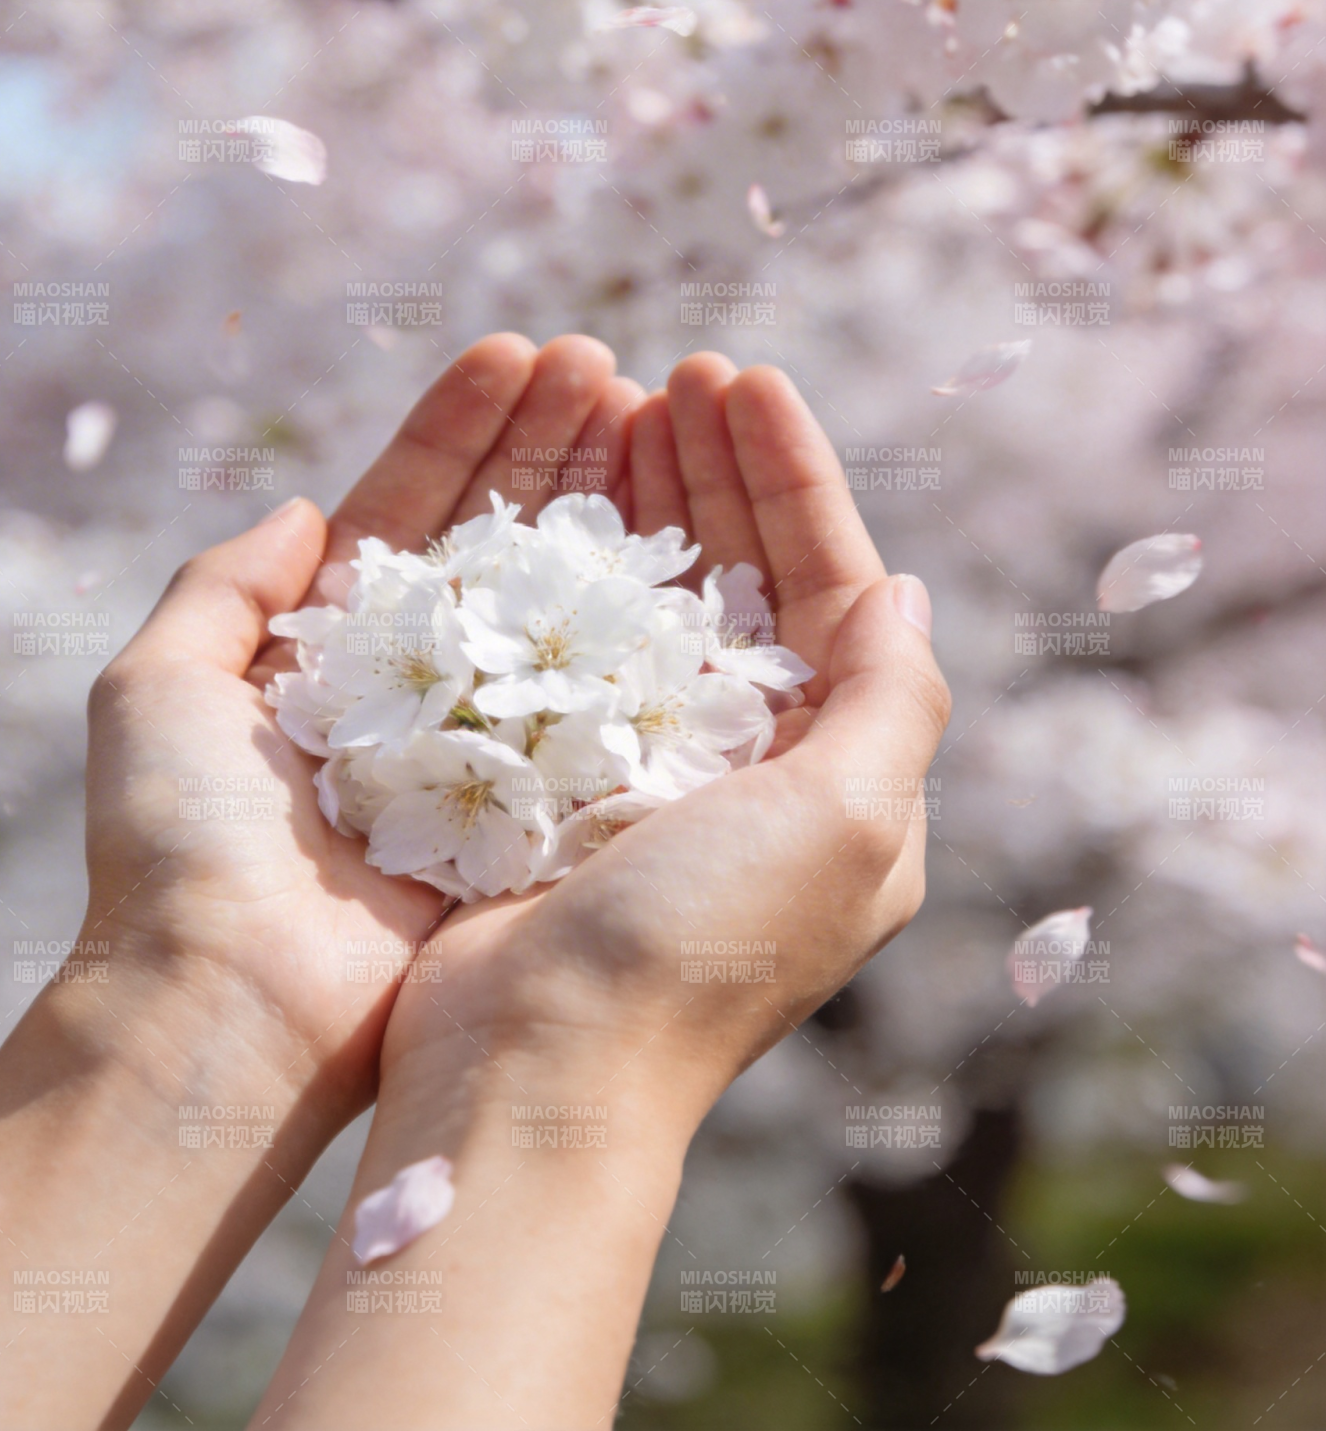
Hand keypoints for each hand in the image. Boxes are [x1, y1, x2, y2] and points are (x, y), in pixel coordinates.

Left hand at [81, 333, 647, 1119]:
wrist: (232, 1006)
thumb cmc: (180, 845)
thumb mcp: (156, 688)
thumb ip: (220, 585)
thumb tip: (303, 508)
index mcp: (328, 652)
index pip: (407, 511)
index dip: (462, 430)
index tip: (518, 351)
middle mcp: (412, 691)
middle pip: (490, 543)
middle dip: (544, 448)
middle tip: (605, 364)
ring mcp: (478, 748)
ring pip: (548, 607)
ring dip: (592, 509)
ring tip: (645, 413)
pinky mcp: (530, 809)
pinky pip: (586, 702)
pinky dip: (623, 626)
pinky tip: (669, 548)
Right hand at [378, 350, 949, 1125]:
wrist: (534, 1068)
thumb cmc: (698, 949)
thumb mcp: (846, 826)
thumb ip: (895, 704)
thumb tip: (906, 591)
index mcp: (838, 780)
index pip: (832, 591)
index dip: (795, 478)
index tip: (743, 379)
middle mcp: (752, 774)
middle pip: (746, 584)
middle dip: (718, 473)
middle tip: (676, 372)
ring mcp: (649, 778)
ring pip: (658, 606)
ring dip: (646, 506)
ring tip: (614, 408)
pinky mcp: (560, 786)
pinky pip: (576, 652)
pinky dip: (571, 575)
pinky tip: (550, 508)